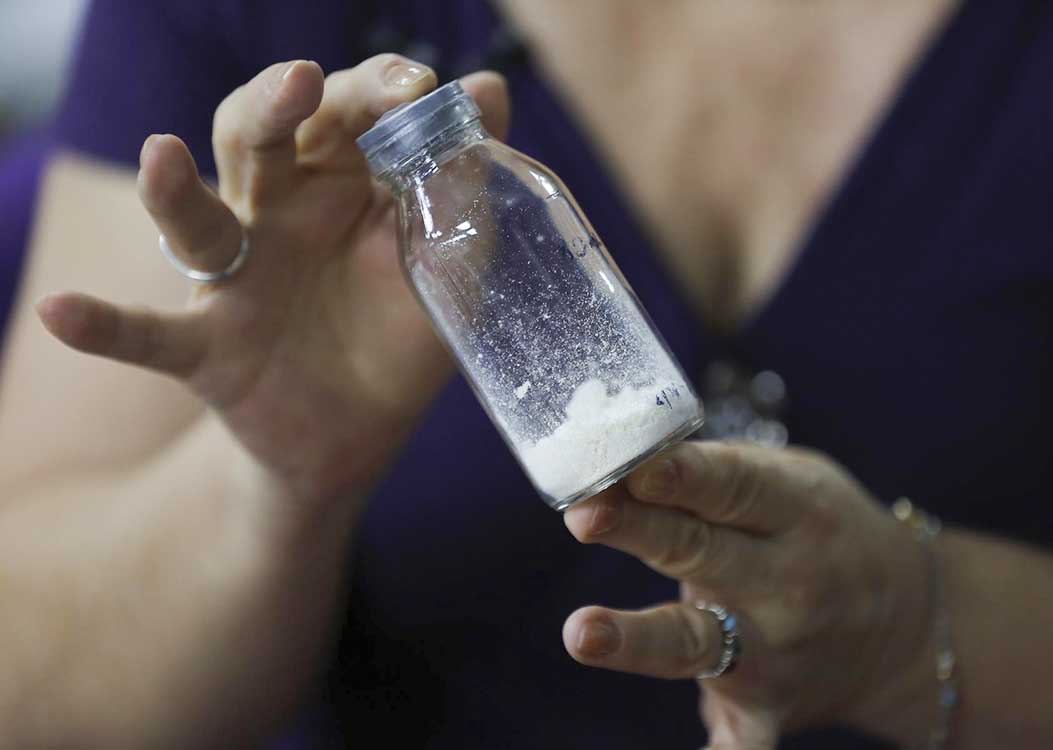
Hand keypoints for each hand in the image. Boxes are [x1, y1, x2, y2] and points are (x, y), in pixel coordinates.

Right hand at [36, 56, 510, 503]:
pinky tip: (60, 314)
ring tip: (163, 155)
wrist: (363, 433)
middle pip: (254, 139)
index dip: (373, 91)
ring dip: (171, 189)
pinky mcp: (206, 346)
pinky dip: (105, 325)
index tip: (419, 87)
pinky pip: (147, 332)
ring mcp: (235, 278)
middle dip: (274, 105)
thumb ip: (461, 179)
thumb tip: (492, 86)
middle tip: (305, 82)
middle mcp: (276, 215)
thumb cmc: (404, 330)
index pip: (340, 114)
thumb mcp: (448, 255)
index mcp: (339, 184)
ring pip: (195, 218)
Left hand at [561, 442, 934, 748]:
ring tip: (582, 632)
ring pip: (696, 642)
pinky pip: (742, 740)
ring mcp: (775, 651)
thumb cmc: (823, 531)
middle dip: (640, 530)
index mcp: (797, 510)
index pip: (732, 485)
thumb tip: (621, 459)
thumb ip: (717, 473)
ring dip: (637, 639)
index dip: (684, 473)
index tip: (637, 466)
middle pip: (699, 551)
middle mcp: (788, 581)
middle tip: (584, 512)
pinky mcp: (764, 708)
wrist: (907, 624)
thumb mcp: (792, 482)